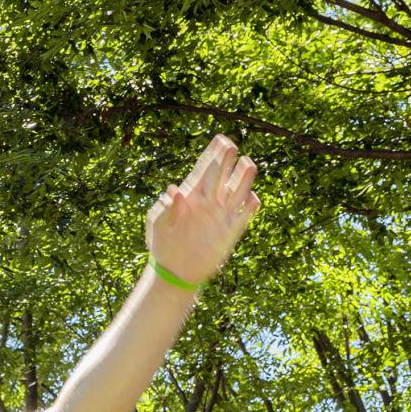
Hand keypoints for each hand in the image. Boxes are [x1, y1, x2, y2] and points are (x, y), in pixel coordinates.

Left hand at [144, 135, 260, 288]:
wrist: (174, 271)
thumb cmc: (162, 244)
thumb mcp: (158, 224)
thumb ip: (165, 208)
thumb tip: (174, 190)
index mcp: (191, 195)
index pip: (205, 169)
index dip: (213, 154)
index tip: (221, 139)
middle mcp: (209, 201)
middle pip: (222, 175)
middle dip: (227, 160)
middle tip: (232, 146)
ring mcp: (221, 215)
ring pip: (237, 191)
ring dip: (244, 178)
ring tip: (249, 164)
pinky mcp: (230, 232)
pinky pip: (243, 215)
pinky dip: (249, 207)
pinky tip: (252, 199)